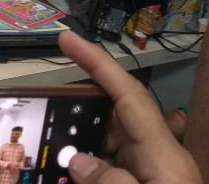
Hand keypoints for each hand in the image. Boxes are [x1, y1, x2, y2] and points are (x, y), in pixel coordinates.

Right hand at [58, 31, 201, 183]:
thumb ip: (110, 181)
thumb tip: (78, 161)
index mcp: (164, 154)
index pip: (128, 93)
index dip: (98, 62)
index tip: (68, 39)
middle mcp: (159, 158)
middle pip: (114, 116)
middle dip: (79, 108)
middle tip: (44, 106)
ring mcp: (153, 173)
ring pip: (108, 143)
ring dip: (79, 141)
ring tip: (48, 145)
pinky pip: (112, 166)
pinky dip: (88, 165)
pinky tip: (66, 173)